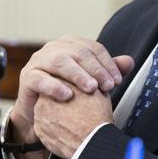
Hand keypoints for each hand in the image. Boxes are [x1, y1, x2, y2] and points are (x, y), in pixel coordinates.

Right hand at [10, 37, 133, 158]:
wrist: (40, 114)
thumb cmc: (67, 94)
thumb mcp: (89, 82)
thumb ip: (106, 71)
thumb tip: (130, 61)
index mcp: (70, 44)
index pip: (93, 48)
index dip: (107, 63)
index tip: (118, 81)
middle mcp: (53, 48)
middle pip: (78, 53)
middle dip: (96, 69)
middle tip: (108, 86)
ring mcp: (38, 60)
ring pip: (60, 61)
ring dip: (78, 75)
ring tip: (91, 88)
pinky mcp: (27, 76)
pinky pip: (40, 79)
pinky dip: (55, 86)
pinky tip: (68, 96)